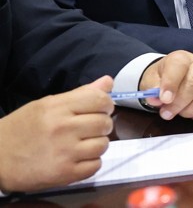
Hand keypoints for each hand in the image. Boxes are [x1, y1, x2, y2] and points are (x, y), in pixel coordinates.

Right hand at [0, 77, 113, 192]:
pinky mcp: (64, 174)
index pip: (100, 99)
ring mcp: (64, 153)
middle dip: (101, 125)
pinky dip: (90, 163)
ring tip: (81, 144)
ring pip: (103, 145)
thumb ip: (80, 94)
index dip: (105, 104)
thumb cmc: (22, 128)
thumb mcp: (46, 105)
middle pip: (105, 123)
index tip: (100, 109)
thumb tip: (108, 82)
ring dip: (96, 145)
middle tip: (89, 129)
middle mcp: (63, 129)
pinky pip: (95, 166)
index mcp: (57, 108)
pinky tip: (76, 158)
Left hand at [140, 51, 192, 122]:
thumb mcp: (151, 79)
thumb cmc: (161, 78)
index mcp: (181, 59)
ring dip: (191, 111)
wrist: (173, 78)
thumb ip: (152, 87)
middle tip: (166, 113)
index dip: (171, 84)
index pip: (179, 66)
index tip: (164, 99)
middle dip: (179, 103)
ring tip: (180, 112)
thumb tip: (156, 99)